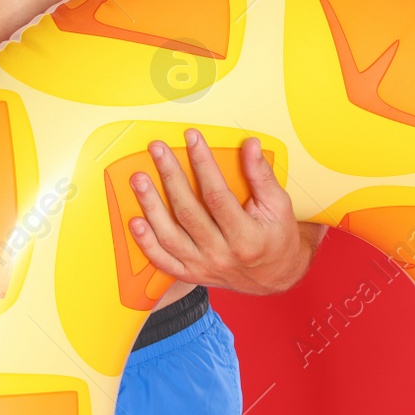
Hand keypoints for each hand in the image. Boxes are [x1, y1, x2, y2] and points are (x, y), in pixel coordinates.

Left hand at [128, 129, 324, 295]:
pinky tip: (135, 221)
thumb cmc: (276, 237)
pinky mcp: (190, 273)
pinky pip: (163, 261)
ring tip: (138, 179)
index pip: (217, 195)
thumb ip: (262, 175)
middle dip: (170, 176)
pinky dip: (146, 243)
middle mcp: (221, 255)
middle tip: (157, 149)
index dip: (203, 164)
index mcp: (246, 238)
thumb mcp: (279, 205)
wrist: (274, 277)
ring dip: (151, 206)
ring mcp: (203, 266)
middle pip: (188, 212)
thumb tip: (250, 145)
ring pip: (170, 236)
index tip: (191, 138)